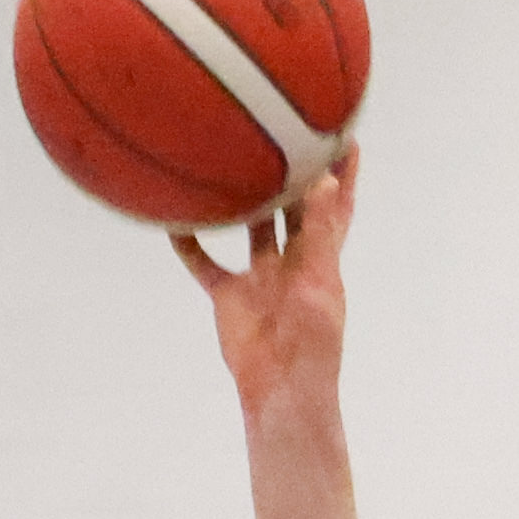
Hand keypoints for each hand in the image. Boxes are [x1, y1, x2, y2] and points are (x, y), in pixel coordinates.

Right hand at [171, 152, 357, 416]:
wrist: (282, 391)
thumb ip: (320, 232)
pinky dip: (191, 245)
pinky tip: (174, 221)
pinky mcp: (231, 297)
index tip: (344, 132)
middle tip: (279, 128)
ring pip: (250, 227)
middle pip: (292, 206)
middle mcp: (291, 261)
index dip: (343, 172)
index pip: (336, 206)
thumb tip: (325, 180)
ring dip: (240, 198)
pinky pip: (206, 265)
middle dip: (290, 172)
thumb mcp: (319, 282)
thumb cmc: (312, 345)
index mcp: (322, 258)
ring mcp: (260, 277)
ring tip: (228, 158)